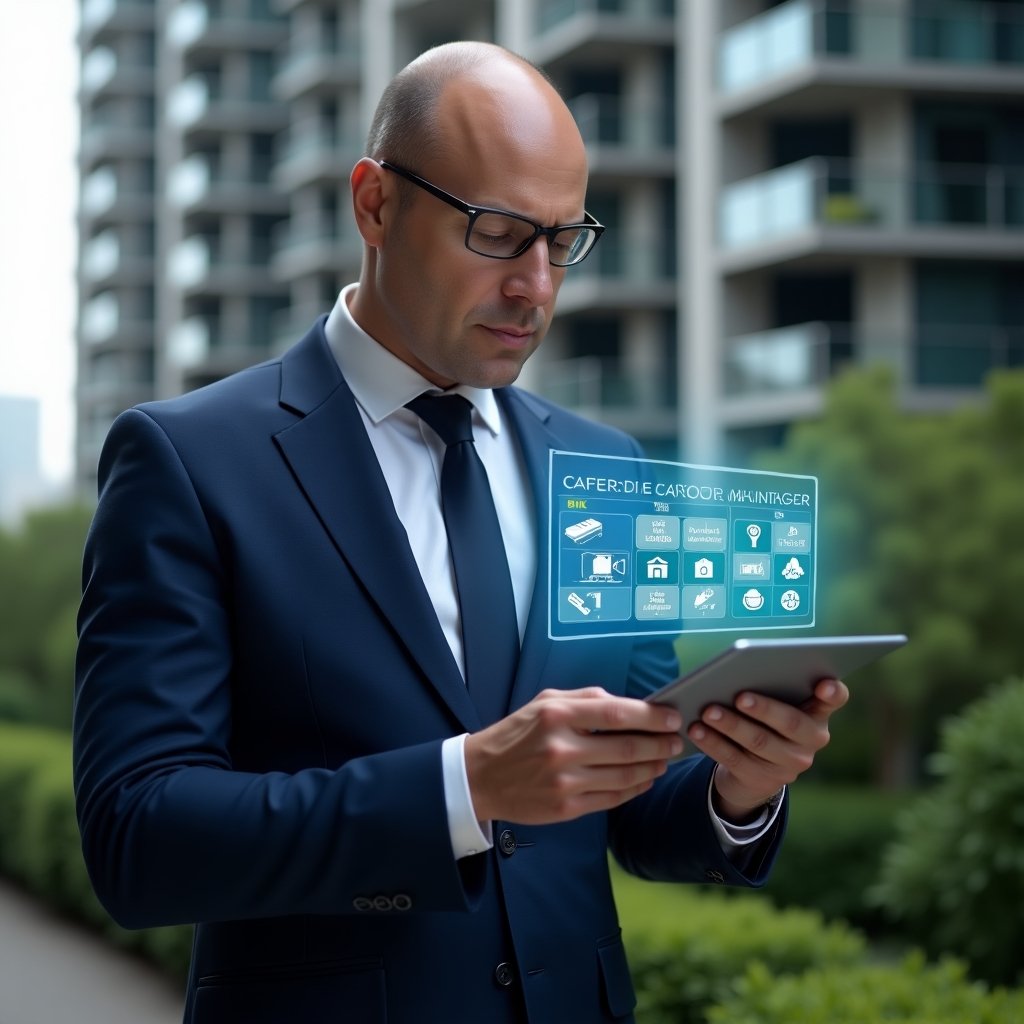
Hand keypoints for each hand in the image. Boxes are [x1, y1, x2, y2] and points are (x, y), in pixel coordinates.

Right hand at [464, 687, 683, 824]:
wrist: (480, 777)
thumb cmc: (516, 734)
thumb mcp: (544, 702)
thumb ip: (585, 698)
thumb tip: (627, 703)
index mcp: (557, 715)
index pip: (616, 713)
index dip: (651, 716)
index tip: (672, 716)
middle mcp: (562, 749)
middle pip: (627, 747)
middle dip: (660, 744)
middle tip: (677, 740)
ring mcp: (565, 782)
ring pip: (625, 776)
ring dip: (652, 767)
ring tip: (664, 759)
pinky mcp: (566, 808)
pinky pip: (612, 799)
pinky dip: (635, 789)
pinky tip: (645, 779)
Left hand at [688, 678, 848, 821]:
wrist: (752, 769)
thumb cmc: (763, 719)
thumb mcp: (773, 704)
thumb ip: (770, 686)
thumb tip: (739, 670)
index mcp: (817, 712)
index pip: (834, 700)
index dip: (832, 692)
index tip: (824, 684)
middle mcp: (811, 740)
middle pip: (791, 723)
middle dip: (765, 709)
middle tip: (740, 696)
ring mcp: (789, 763)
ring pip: (759, 742)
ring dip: (731, 725)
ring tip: (708, 711)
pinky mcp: (762, 779)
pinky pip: (735, 759)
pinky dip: (713, 743)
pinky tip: (696, 730)